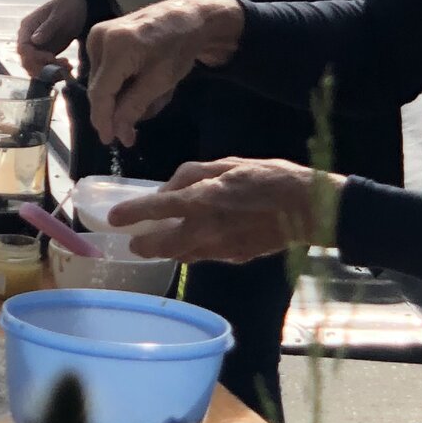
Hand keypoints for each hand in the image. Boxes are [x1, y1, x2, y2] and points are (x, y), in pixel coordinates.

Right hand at [16, 0, 87, 76]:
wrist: (73, 5)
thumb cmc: (66, 6)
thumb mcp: (59, 14)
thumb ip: (47, 27)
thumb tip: (34, 40)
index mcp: (27, 28)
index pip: (23, 49)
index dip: (35, 57)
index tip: (52, 57)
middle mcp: (28, 40)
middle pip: (27, 62)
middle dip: (43, 69)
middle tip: (63, 67)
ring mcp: (36, 48)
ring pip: (35, 68)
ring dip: (50, 73)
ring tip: (68, 67)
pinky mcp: (45, 54)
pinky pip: (45, 68)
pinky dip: (55, 72)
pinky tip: (68, 67)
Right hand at [86, 0, 243, 146]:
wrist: (186, 17)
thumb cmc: (178, 47)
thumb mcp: (160, 81)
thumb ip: (135, 107)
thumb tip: (118, 134)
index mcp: (116, 47)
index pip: (100, 93)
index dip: (103, 120)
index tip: (109, 140)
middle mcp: (99, 38)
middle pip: (99, 88)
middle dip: (116, 110)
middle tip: (135, 128)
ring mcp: (97, 34)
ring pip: (101, 82)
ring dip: (122, 97)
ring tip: (149, 97)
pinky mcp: (100, 35)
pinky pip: (104, 71)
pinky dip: (121, 83)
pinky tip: (141, 82)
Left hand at [111, 157, 340, 264]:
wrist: (308, 209)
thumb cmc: (270, 178)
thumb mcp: (229, 164)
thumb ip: (193, 176)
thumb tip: (168, 190)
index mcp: (203, 199)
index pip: (156, 208)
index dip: (132, 213)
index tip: (113, 219)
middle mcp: (206, 229)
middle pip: (162, 245)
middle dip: (143, 245)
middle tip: (133, 242)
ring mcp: (219, 248)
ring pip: (181, 255)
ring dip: (166, 250)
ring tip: (158, 243)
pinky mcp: (233, 258)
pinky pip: (203, 256)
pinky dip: (193, 250)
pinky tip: (195, 242)